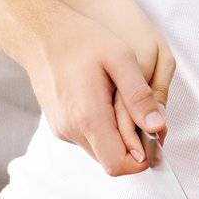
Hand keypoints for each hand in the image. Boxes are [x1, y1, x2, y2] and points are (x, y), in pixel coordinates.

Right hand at [25, 0, 175, 177]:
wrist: (41, 33)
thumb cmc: (81, 40)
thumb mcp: (120, 59)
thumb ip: (139, 96)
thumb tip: (157, 127)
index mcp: (88, 117)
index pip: (118, 164)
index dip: (141, 157)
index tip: (153, 134)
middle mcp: (71, 130)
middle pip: (110, 160)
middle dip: (132, 146)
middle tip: (144, 115)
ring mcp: (61, 129)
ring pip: (98, 150)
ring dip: (116, 136)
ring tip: (123, 102)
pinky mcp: (58, 124)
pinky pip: (86, 138)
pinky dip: (101, 128)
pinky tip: (105, 99)